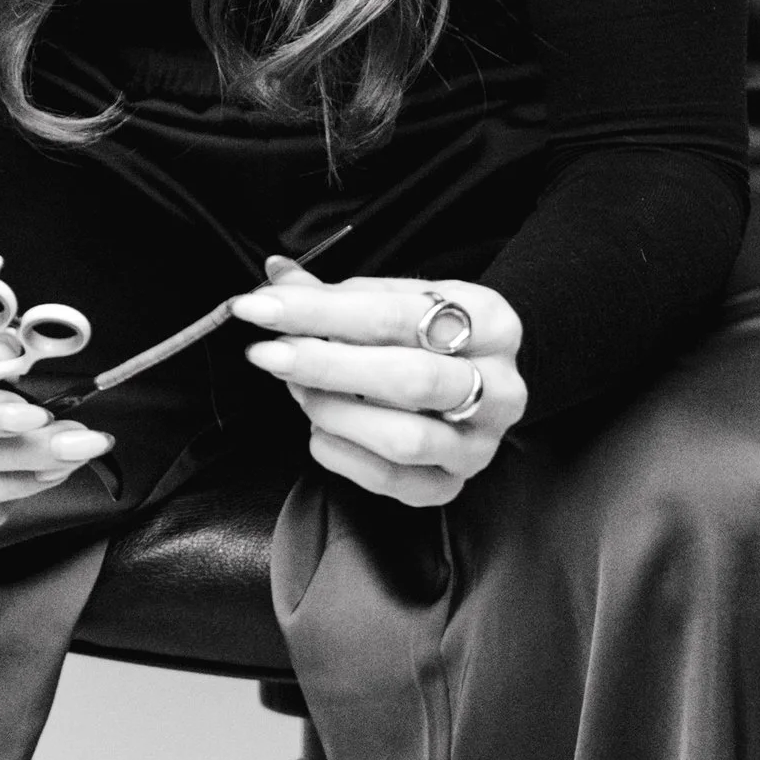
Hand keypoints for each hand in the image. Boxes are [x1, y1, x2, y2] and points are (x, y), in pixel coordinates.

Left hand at [229, 263, 525, 506]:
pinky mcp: (452, 485)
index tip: (260, 306)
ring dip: (334, 411)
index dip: (320, 310)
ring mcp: (479, 443)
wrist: (475, 380)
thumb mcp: (394, 299)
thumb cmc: (425, 335)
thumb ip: (334, 294)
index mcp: (489, 320)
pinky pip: (391, 481)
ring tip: (297, 388)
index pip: (396, 313)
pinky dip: (342, 454)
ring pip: (403, 438)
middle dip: (325, 364)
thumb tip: (274, 274)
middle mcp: (499, 386)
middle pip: (408, 379)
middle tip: (266, 352)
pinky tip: (318, 429)